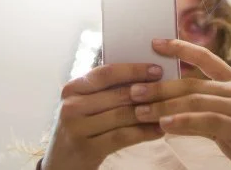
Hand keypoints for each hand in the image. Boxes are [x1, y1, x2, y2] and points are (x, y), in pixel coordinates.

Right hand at [41, 63, 165, 169]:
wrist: (60, 163)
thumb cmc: (80, 127)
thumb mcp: (84, 104)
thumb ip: (106, 90)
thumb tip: (145, 76)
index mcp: (72, 88)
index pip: (106, 73)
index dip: (133, 69)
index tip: (156, 69)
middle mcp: (71, 106)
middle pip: (118, 94)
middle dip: (148, 91)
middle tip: (170, 90)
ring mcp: (77, 128)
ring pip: (122, 115)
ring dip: (150, 112)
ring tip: (170, 109)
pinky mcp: (87, 149)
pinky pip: (122, 136)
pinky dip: (143, 132)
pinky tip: (159, 131)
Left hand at [131, 39, 230, 169]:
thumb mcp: (226, 118)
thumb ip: (204, 106)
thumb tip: (168, 102)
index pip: (205, 56)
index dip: (179, 47)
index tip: (154, 42)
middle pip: (192, 82)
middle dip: (159, 86)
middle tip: (133, 90)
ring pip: (196, 101)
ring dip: (164, 106)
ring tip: (140, 110)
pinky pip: (208, 121)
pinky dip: (184, 122)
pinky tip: (164, 126)